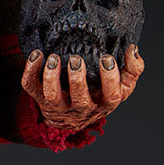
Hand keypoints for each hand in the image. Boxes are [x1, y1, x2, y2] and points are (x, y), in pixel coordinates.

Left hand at [21, 44, 144, 129]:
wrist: (71, 115)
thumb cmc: (98, 94)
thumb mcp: (120, 86)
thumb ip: (132, 69)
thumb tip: (133, 49)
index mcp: (103, 103)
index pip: (112, 96)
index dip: (110, 78)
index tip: (106, 58)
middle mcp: (81, 108)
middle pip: (80, 99)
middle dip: (77, 79)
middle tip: (76, 60)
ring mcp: (58, 105)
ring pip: (52, 96)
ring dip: (51, 77)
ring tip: (54, 57)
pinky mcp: (39, 98)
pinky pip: (30, 87)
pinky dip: (30, 70)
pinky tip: (37, 55)